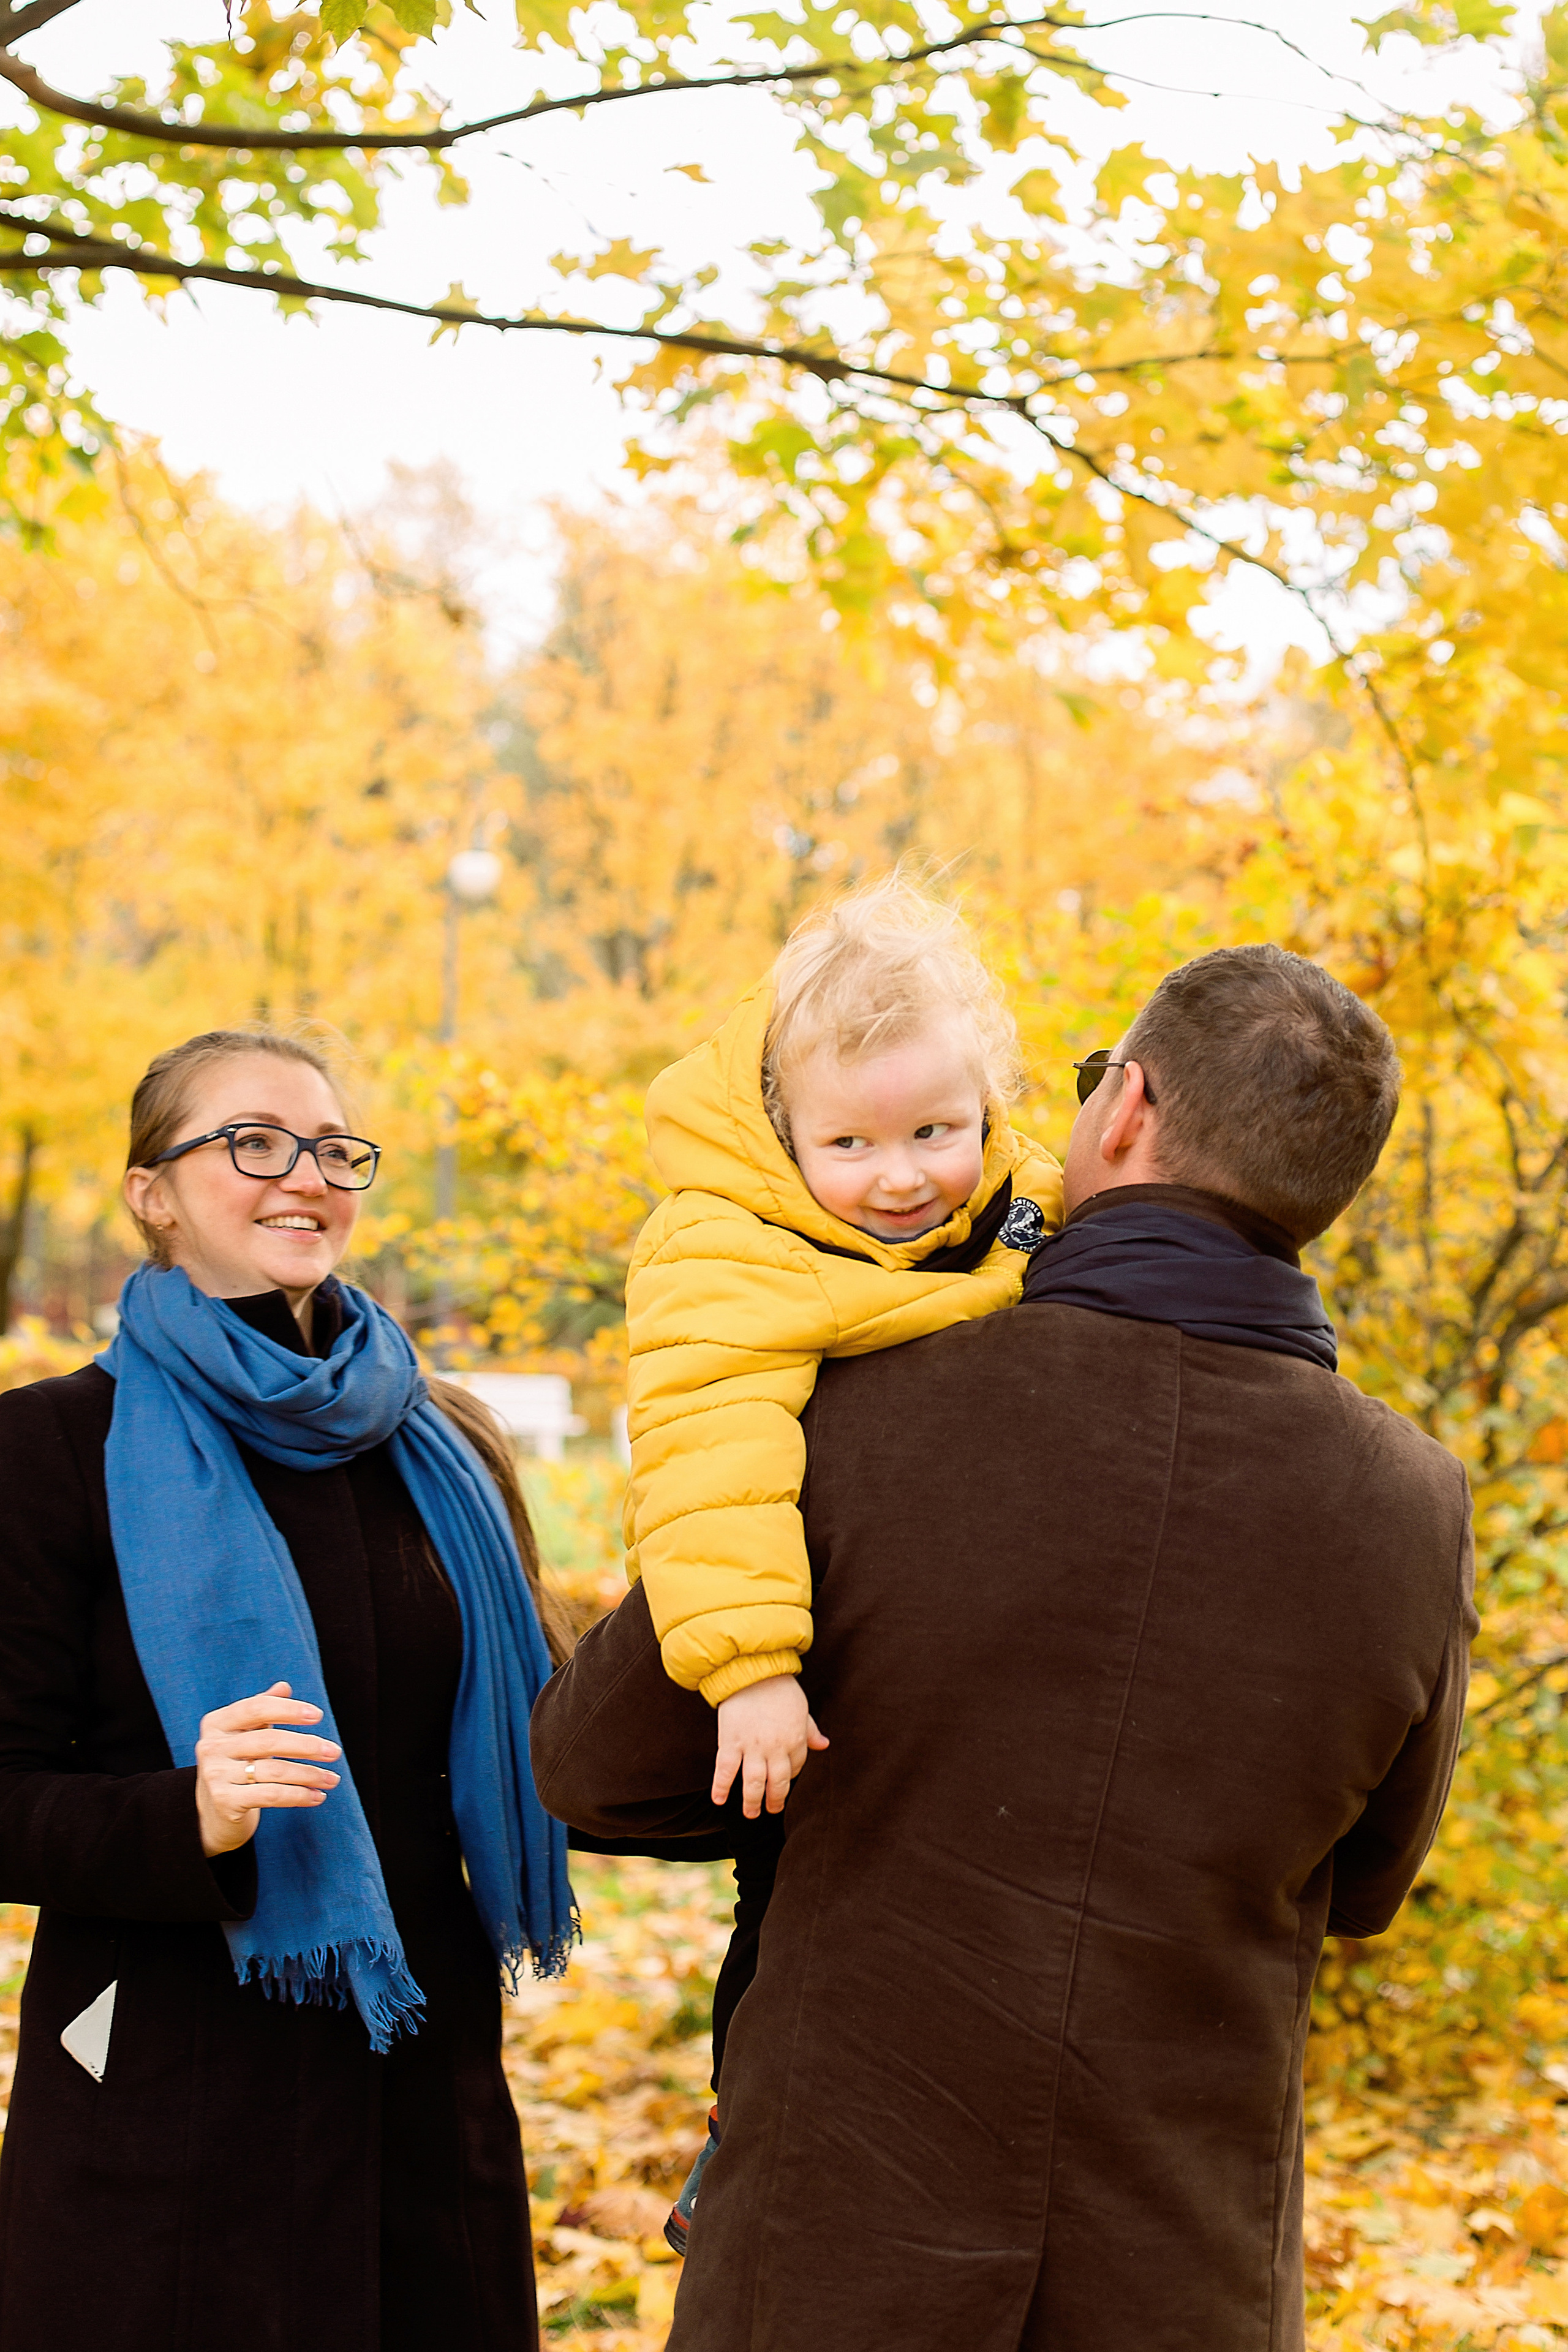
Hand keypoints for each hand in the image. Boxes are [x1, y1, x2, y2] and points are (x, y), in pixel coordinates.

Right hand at [193, 1681, 342, 1857]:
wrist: (214, 1811)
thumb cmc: (236, 1764)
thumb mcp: (246, 1734)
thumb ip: (262, 1708)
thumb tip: (284, 1687)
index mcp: (217, 1723)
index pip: (257, 1708)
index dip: (289, 1709)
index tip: (318, 1716)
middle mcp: (211, 1747)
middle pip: (269, 1741)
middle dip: (307, 1746)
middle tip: (335, 1752)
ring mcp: (215, 1775)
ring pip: (274, 1771)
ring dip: (309, 1775)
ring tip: (332, 1779)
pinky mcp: (224, 1802)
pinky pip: (271, 1795)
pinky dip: (299, 1796)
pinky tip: (317, 1797)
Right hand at [712, 1674, 828, 1818]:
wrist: (752, 1668)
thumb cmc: (779, 1687)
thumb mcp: (801, 1708)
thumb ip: (810, 1729)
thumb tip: (824, 1745)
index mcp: (795, 1739)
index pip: (795, 1769)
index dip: (789, 1778)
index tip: (782, 1782)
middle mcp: (775, 1747)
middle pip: (776, 1783)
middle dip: (774, 1800)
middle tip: (770, 1810)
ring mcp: (751, 1746)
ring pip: (753, 1782)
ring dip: (751, 1801)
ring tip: (750, 1813)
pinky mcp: (730, 1741)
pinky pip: (725, 1770)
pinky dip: (721, 1787)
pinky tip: (719, 1800)